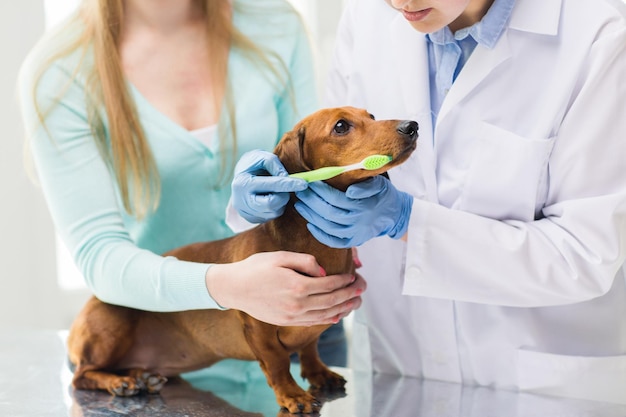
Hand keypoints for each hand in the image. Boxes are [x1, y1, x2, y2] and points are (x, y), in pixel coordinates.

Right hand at [205, 251, 365, 325]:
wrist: (233, 288)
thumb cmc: (256, 267)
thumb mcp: (279, 256)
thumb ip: (304, 261)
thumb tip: (323, 271)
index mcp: (297, 285)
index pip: (330, 284)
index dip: (345, 280)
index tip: (355, 276)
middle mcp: (297, 304)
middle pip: (332, 301)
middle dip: (350, 294)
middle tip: (363, 288)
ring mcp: (292, 316)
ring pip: (326, 314)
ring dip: (344, 308)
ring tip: (356, 302)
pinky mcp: (286, 322)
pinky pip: (313, 322)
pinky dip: (329, 319)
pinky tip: (338, 315)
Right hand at [231, 150, 307, 222]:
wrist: (240, 177)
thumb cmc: (253, 164)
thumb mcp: (262, 157)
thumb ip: (275, 165)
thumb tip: (287, 178)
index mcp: (243, 183)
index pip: (271, 185)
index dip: (289, 184)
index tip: (303, 183)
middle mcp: (241, 201)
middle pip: (272, 204)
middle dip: (283, 195)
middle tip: (285, 187)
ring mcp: (245, 212)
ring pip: (274, 211)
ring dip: (280, 201)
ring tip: (274, 190)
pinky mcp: (251, 219)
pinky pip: (271, 216)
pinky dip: (276, 207)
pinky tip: (270, 197)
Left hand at [294, 176, 412, 247]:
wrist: (395, 215)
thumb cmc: (384, 195)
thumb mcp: (379, 184)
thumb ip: (365, 186)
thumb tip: (349, 191)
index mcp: (362, 207)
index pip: (335, 198)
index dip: (320, 191)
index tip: (309, 182)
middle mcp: (357, 222)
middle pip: (328, 212)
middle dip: (311, 201)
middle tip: (300, 191)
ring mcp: (354, 234)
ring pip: (327, 227)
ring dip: (311, 216)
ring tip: (300, 205)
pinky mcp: (353, 241)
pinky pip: (333, 241)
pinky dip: (320, 234)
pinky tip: (310, 225)